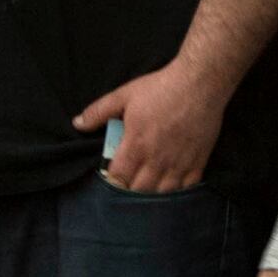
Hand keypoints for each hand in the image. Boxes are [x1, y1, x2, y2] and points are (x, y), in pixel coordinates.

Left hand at [75, 58, 232, 193]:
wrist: (200, 82)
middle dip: (130, 190)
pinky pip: (186, 188)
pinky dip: (177, 192)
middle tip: (128, 183)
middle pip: (139, 191)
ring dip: (152, 194)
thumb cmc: (160, 87)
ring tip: (147, 188)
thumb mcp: (124, 95)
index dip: (112, 182)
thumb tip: (77, 124)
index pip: (118, 178)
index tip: (112, 177)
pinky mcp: (198, 162)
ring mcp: (179, 163)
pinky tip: (171, 187)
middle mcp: (157, 159)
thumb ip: (99, 111)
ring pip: (162, 194)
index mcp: (136, 145)